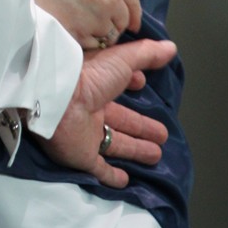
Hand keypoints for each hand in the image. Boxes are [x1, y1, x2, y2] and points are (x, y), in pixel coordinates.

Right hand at [15, 0, 141, 48]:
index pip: (133, 1)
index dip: (131, 13)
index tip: (130, 23)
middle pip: (121, 21)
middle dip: (112, 24)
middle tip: (95, 24)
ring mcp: (95, 18)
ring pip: (107, 36)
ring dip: (97, 35)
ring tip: (78, 28)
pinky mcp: (78, 34)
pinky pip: (89, 45)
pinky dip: (83, 43)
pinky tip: (68, 33)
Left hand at [31, 37, 175, 189]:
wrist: (56, 99)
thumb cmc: (89, 75)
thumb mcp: (121, 59)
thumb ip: (145, 54)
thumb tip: (170, 47)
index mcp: (97, 86)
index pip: (116, 87)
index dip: (131, 86)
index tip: (143, 86)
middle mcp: (91, 111)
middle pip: (121, 121)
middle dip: (141, 127)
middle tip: (162, 135)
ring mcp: (84, 135)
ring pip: (114, 144)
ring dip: (134, 149)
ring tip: (156, 155)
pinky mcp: (80, 156)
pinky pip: (97, 168)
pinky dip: (110, 175)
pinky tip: (124, 180)